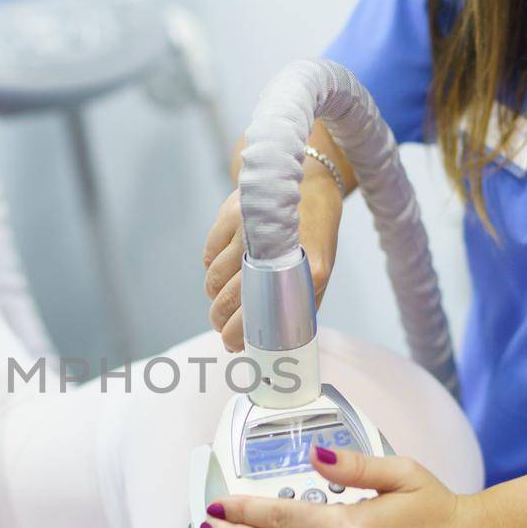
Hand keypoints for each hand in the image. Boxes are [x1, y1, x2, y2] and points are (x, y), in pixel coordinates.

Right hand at [202, 125, 346, 351]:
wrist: (310, 185)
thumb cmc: (313, 237)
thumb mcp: (317, 272)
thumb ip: (298, 304)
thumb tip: (267, 339)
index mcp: (307, 269)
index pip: (261, 313)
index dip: (238, 333)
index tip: (232, 342)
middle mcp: (275, 248)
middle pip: (229, 298)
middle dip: (220, 319)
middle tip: (221, 327)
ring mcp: (250, 228)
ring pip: (215, 278)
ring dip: (214, 295)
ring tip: (221, 299)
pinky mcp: (231, 213)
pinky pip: (209, 255)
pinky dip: (211, 268)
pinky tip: (221, 271)